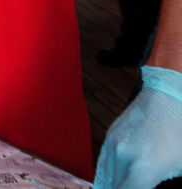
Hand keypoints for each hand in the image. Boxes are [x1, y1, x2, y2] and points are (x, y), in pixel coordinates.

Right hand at [95, 65, 181, 187]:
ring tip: (123, 185)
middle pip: (110, 187)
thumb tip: (142, 185)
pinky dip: (108, 174)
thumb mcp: (177, 165)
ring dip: (112, 184)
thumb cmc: (178, 133)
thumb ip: (154, 181)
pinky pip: (103, 163)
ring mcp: (112, 145)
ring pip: (104, 177)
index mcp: (143, 168)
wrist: (166, 98)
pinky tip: (119, 178)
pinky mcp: (109, 137)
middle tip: (133, 187)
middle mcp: (122, 157)